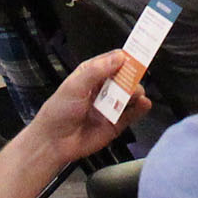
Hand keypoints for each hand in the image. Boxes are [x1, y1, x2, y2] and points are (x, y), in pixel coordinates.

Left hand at [26, 49, 149, 162]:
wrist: (54, 142)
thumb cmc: (58, 112)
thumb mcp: (75, 86)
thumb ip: (97, 70)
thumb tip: (118, 58)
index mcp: (91, 75)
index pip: (112, 61)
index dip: (125, 58)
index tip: (136, 56)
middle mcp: (102, 89)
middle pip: (125, 77)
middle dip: (132, 76)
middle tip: (135, 76)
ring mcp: (110, 106)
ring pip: (130, 95)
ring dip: (136, 92)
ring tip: (134, 94)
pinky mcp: (115, 123)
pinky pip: (132, 114)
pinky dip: (141, 108)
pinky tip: (144, 103)